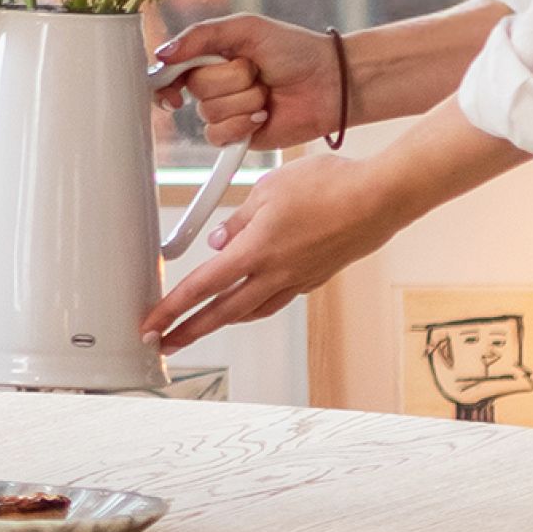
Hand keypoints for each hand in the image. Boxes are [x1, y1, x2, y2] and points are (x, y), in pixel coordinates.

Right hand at [146, 14, 347, 149]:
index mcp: (211, 57)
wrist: (330, 82)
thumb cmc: (294, 49)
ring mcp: (226, 112)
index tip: (172, 85)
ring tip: (267, 92)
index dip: (165, 79)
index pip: (170, 70)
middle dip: (230, 79)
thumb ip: (201, 35)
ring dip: (244, 100)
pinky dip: (244, 123)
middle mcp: (214, 86)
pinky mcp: (238, 136)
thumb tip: (162, 54)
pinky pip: (220, 135)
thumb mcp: (246, 28)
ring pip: (209, 113)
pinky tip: (264, 115)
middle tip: (256, 71)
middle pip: (195, 89)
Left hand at [149, 145, 412, 347]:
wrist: (381, 199)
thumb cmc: (329, 186)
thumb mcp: (269, 189)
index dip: (171, 310)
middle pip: (222, 313)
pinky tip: (250, 299)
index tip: (151, 326)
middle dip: (189, 331)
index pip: (201, 287)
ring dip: (223, 321)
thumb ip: (238, 218)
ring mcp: (297, 280)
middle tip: (165, 344)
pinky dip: (256, 303)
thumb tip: (219, 241)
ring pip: (252, 310)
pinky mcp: (316, 278)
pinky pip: (277, 298)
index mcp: (255, 251)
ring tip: (203, 326)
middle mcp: (275, 273)